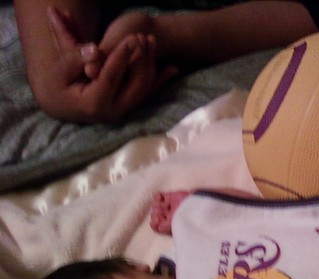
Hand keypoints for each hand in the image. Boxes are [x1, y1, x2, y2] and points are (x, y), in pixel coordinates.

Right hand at [43, 7, 176, 122]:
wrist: (59, 104)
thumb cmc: (56, 85)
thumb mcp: (59, 72)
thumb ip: (75, 60)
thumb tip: (95, 50)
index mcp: (93, 105)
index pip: (111, 77)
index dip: (122, 56)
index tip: (131, 38)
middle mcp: (113, 112)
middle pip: (135, 85)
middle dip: (141, 59)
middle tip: (143, 36)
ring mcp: (123, 111)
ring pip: (144, 89)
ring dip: (151, 65)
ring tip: (151, 41)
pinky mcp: (128, 107)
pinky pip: (147, 93)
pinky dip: (159, 80)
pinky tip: (173, 68)